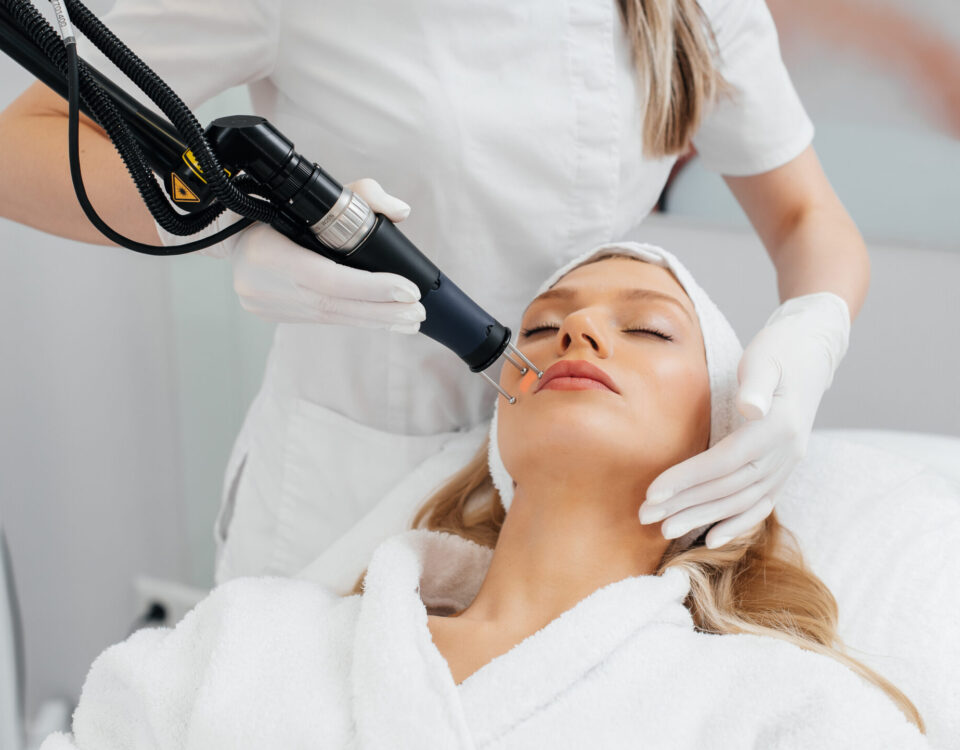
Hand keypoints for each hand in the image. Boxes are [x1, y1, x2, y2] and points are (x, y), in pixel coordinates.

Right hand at [161, 178, 425, 331]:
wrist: (226, 228)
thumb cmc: (275, 206)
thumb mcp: (315, 193)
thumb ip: (361, 195)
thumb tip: (400, 210)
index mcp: (269, 253)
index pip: (328, 280)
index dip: (372, 288)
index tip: (408, 290)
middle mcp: (264, 286)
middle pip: (334, 306)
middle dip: (381, 310)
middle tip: (417, 312)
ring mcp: (265, 305)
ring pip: (330, 317)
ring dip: (374, 320)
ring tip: (408, 321)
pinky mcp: (271, 315)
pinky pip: (321, 320)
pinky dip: (355, 319)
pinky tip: (381, 321)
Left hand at [638, 292, 850, 548]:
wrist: (811, 353)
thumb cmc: (779, 351)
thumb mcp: (765, 359)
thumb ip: (757, 384)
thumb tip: (750, 407)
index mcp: (779, 426)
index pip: (726, 461)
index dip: (688, 478)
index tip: (652, 490)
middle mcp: (787, 452)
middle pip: (730, 488)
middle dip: (685, 504)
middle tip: (645, 516)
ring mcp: (788, 464)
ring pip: (742, 501)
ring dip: (702, 517)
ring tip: (665, 529)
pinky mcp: (783, 468)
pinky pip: (761, 503)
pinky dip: (737, 523)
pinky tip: (710, 539)